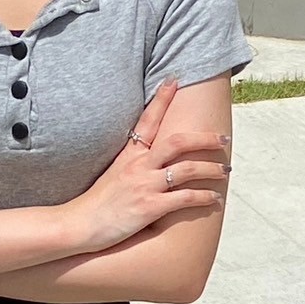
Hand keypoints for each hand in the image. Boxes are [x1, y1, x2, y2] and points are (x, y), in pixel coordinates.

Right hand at [62, 79, 231, 253]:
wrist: (79, 224)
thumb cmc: (96, 203)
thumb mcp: (113, 174)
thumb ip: (132, 164)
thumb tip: (149, 160)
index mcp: (129, 155)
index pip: (148, 120)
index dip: (161, 98)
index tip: (174, 79)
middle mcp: (139, 166)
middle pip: (177, 142)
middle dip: (204, 138)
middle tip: (223, 138)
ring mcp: (145, 185)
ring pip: (187, 169)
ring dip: (211, 169)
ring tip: (225, 170)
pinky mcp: (149, 207)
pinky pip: (184, 198)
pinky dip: (203, 197)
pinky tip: (214, 199)